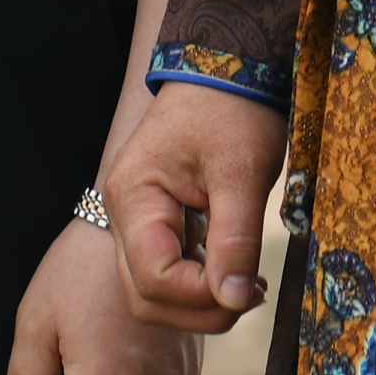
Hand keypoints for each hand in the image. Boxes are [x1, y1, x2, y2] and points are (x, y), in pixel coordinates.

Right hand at [101, 85, 285, 335]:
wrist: (228, 65)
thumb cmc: (234, 108)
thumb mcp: (243, 173)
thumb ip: (235, 240)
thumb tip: (232, 300)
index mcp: (134, 198)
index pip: (153, 279)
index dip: (200, 296)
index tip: (247, 289)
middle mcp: (125, 213)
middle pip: (145, 295)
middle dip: (198, 309)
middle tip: (250, 295)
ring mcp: (138, 218)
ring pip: (155, 289)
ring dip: (200, 300)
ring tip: (248, 286)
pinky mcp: (159, 220)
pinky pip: (169, 269)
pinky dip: (201, 282)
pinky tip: (237, 273)